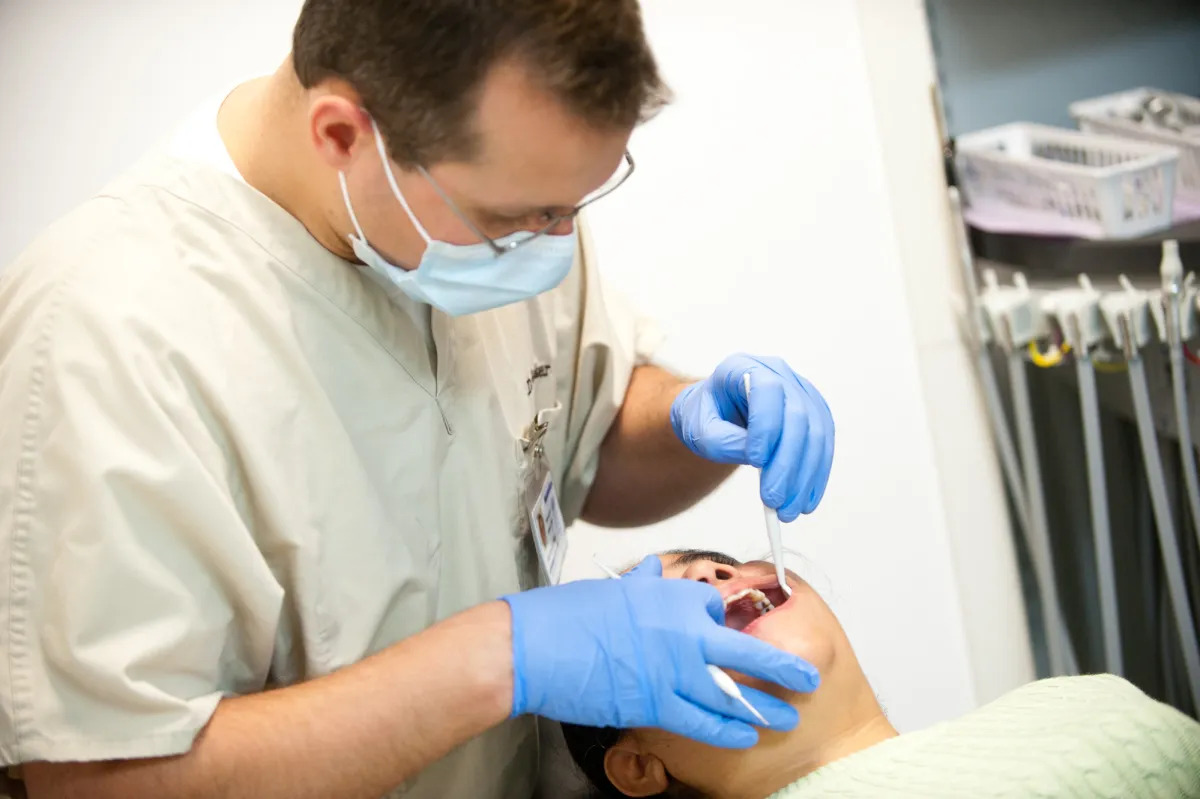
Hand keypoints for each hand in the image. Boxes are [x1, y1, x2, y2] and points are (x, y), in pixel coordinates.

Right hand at [502, 556, 819, 747]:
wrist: (535, 646)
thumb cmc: (569, 615)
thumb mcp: (613, 588)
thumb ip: (645, 582)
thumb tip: (661, 567)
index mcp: (671, 596)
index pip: (714, 606)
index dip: (721, 622)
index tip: (726, 631)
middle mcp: (681, 631)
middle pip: (745, 650)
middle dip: (782, 667)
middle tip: (808, 675)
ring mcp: (671, 670)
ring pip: (731, 693)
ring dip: (764, 707)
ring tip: (787, 716)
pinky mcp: (655, 704)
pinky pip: (702, 720)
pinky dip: (728, 729)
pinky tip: (747, 735)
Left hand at [670, 353, 833, 520]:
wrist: (716, 413)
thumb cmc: (704, 417)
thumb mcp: (698, 429)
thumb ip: (722, 441)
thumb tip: (760, 459)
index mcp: (744, 367)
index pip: (767, 391)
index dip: (767, 426)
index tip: (756, 462)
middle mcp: (778, 373)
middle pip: (797, 416)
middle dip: (787, 463)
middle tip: (773, 500)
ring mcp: (801, 392)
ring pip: (816, 434)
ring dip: (805, 476)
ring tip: (788, 510)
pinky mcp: (814, 414)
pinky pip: (824, 445)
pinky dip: (816, 476)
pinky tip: (806, 501)